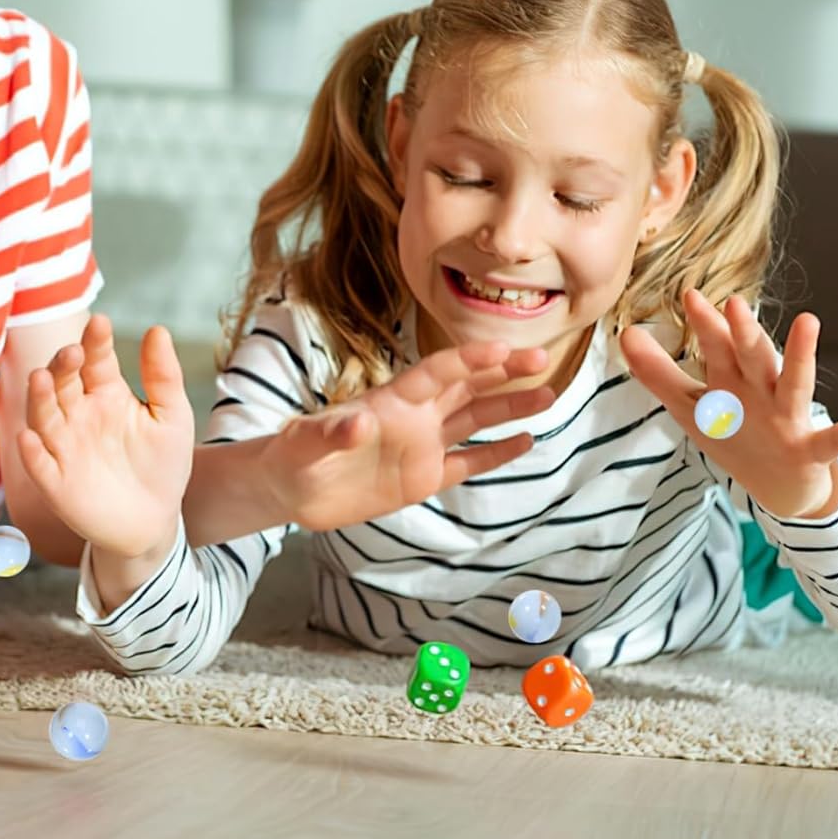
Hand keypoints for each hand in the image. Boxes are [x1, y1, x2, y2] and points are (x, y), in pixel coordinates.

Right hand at [16, 313, 193, 559]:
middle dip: (64, 366)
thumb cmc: (162, 464)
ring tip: (42, 378)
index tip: (101, 323)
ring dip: (40, 398)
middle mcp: (78, 414)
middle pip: (62, 382)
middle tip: (73, 352)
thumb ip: (163, 376)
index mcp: (106, 393)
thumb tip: (158, 330)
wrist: (153, 520)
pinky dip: (32, 453)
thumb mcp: (171, 417)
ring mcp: (63, 447)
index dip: (95, 342)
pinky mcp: (55, 482)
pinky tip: (31, 439)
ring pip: (44, 417)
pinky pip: (39, 465)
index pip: (96, 360)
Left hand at [261, 340, 556, 532]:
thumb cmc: (292, 455)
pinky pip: (467, 462)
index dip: (469, 359)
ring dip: (509, 406)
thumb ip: (332, 432)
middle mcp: (414, 417)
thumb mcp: (306, 442)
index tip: (504, 349)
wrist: (289, 489)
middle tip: (543, 357)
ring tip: (548, 393)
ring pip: (475, 420)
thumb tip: (358, 422)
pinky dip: (496, 454)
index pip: (437, 372)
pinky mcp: (422, 477)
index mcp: (390, 400)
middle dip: (504, 371)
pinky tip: (526, 440)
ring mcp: (421, 446)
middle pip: (467, 386)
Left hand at [620, 290, 837, 518]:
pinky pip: (834, 440)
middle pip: (751, 358)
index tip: (689, 294)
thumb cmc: (736, 435)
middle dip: (743, 332)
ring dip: (800, 355)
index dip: (704, 325)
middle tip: (733, 302)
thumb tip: (625, 334)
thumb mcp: (692, 407)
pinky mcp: (809, 448)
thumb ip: (658, 373)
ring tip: (809, 322)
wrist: (780, 486)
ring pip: (793, 384)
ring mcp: (788, 418)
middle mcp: (762, 392)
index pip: (716, 349)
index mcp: (732, 382)